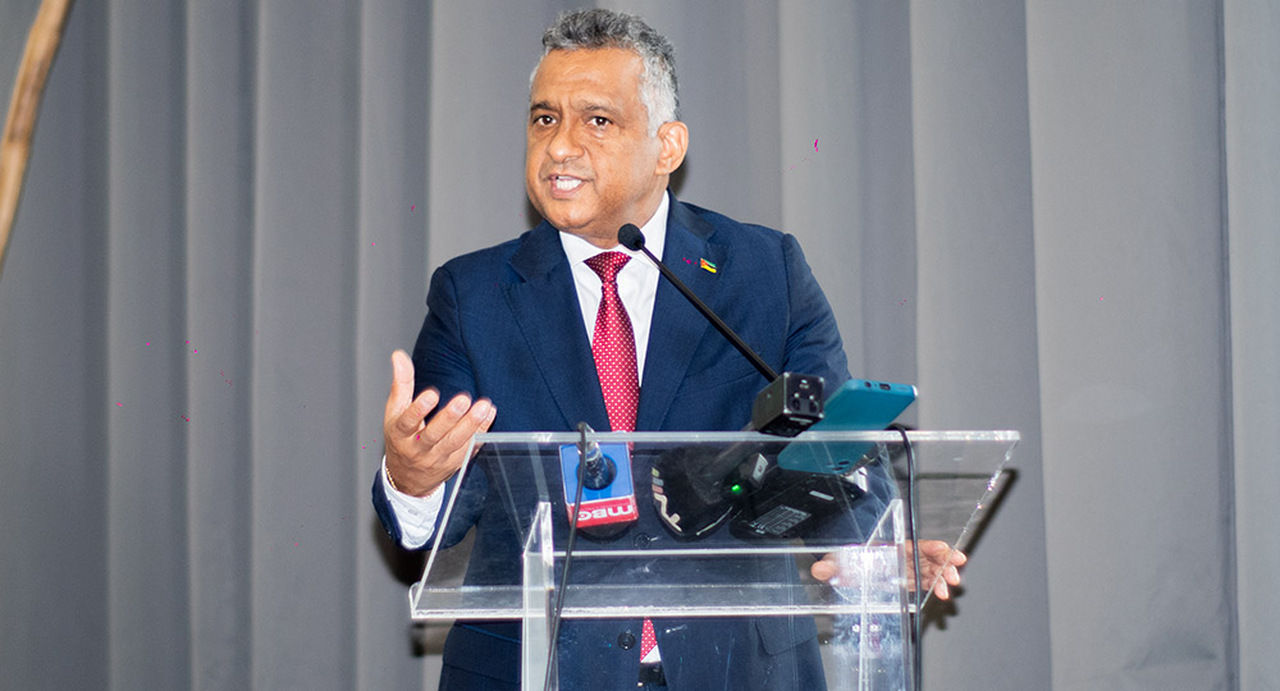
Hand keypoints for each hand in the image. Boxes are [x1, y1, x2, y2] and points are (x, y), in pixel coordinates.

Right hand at [382, 350, 495, 496]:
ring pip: (456, 443)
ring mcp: (438, 459)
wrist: (408, 477)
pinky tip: (489, 415)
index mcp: (401, 434)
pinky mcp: (455, 464)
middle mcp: (419, 449)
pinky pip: (470, 449)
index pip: (408, 422)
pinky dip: (481, 432)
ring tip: (484, 406)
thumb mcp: (394, 412)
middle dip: (450, 417)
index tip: (432, 394)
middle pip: (435, 434)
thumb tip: (399, 356)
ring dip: (471, 424)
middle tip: (463, 399)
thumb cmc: (401, 438)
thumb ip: (400, 384)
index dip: (419, 409)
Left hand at [810, 540, 966, 600]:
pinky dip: (934, 586)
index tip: (944, 550)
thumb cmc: (844, 557)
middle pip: (928, 557)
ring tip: (950, 587)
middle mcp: (900, 556)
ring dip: (942, 577)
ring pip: (929, 570)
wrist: (842, 563)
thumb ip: (829, 565)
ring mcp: (904, 568)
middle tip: (955, 572)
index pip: (914, 545)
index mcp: (889, 547)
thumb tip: (819, 570)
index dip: (931, 547)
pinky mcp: (904, 581)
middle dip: (944, 563)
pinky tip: (940, 593)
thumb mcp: (836, 560)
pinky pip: (923, 582)